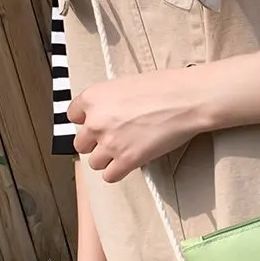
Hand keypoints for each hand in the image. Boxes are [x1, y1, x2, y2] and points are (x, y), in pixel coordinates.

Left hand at [68, 68, 209, 182]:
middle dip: (96, 143)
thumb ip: (108, 101)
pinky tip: (129, 164)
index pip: (73, 116)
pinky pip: (110, 176)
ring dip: (107, 159)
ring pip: (94, 162)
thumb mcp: (124, 84)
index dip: (88, 121)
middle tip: (114, 139)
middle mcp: (95, 121)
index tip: (100, 124)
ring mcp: (110, 143)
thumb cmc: (163, 87)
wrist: (186, 100)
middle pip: (81, 143)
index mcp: (92, 98)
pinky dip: (118, 172)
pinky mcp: (127, 160)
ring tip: (124, 152)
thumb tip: (106, 114)